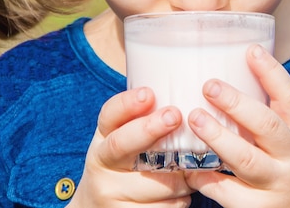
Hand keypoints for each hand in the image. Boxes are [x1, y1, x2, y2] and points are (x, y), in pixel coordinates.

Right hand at [67, 88, 192, 206]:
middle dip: (149, 128)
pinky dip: (180, 199)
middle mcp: (101, 163)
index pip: (110, 115)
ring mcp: (110, 192)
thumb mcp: (126, 138)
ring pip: (156, 181)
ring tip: (191, 169)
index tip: (148, 93)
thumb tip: (189, 96)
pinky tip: (182, 192)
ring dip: (182, 175)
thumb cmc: (126, 164)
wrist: (98, 207)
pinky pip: (164, 207)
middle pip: (122, 144)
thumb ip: (146, 121)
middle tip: (174, 115)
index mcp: (103, 137)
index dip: (128, 103)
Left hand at [184, 44, 289, 207]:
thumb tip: (227, 73)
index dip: (271, 72)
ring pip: (246, 160)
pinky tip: (188, 165)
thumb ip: (264, 114)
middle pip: (267, 125)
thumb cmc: (287, 166)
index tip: (251, 49)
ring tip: (194, 118)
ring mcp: (275, 184)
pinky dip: (204, 177)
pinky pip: (225, 192)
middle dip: (237, 104)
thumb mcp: (288, 139)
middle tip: (209, 85)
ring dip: (218, 137)